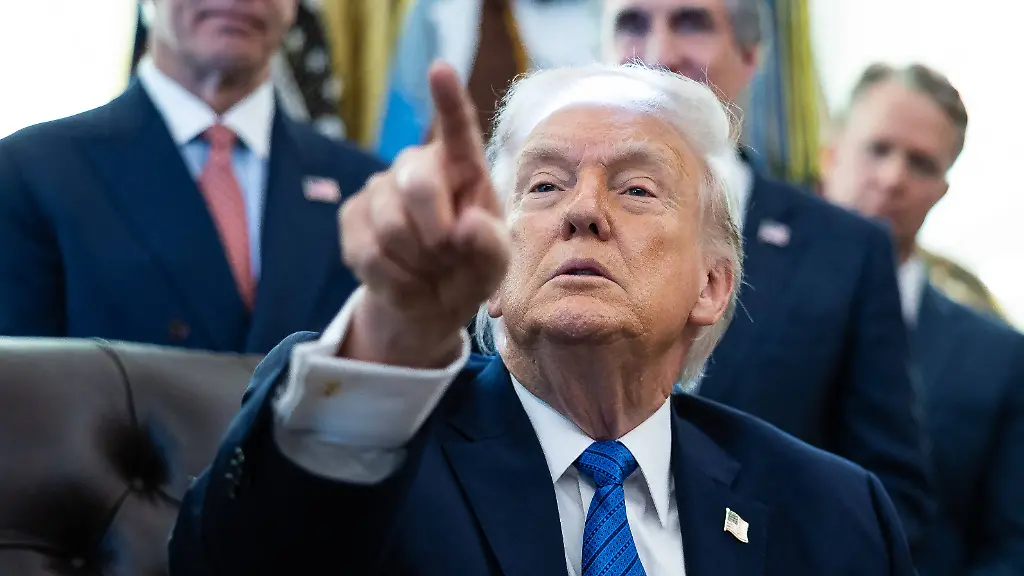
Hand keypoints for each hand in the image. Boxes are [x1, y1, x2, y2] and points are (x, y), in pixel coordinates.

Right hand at [338, 62, 510, 367]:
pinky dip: (393, 280)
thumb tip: (466, 226)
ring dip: (416, 265)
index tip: (441, 70)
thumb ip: (491, 245)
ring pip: (390, 227)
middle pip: (418, 183)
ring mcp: (380, 188)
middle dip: (437, 235)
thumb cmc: (469, 270)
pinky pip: (367, 253)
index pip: (457, 129)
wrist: (428, 302)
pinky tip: (404, 279)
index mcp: (463, 166)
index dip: (448, 99)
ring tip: (428, 270)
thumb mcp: (495, 264)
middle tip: (448, 258)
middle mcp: (418, 165)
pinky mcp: (351, 216)